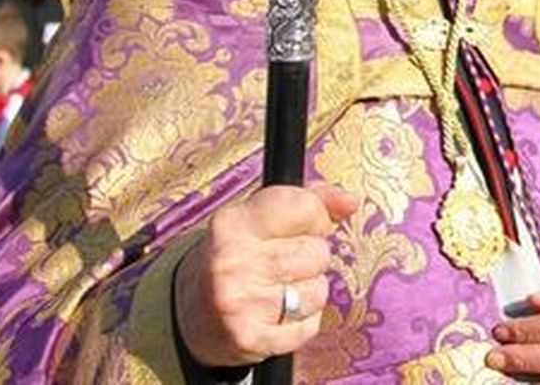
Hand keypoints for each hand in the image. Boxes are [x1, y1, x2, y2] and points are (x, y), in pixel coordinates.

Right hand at [173, 184, 359, 368]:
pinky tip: (279, 314)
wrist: (188, 312)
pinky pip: (309, 326)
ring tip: (281, 290)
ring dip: (309, 292)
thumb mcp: (259, 218)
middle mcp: (233, 261)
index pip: (304, 207)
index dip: (316, 218)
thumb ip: (308, 202)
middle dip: (311, 258)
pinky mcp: (250, 338)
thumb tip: (351, 201)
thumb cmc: (236, 257)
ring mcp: (240, 302)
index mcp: (233, 223)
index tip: (305, 226)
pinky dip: (302, 323)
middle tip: (285, 264)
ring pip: (318, 291)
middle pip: (317, 253)